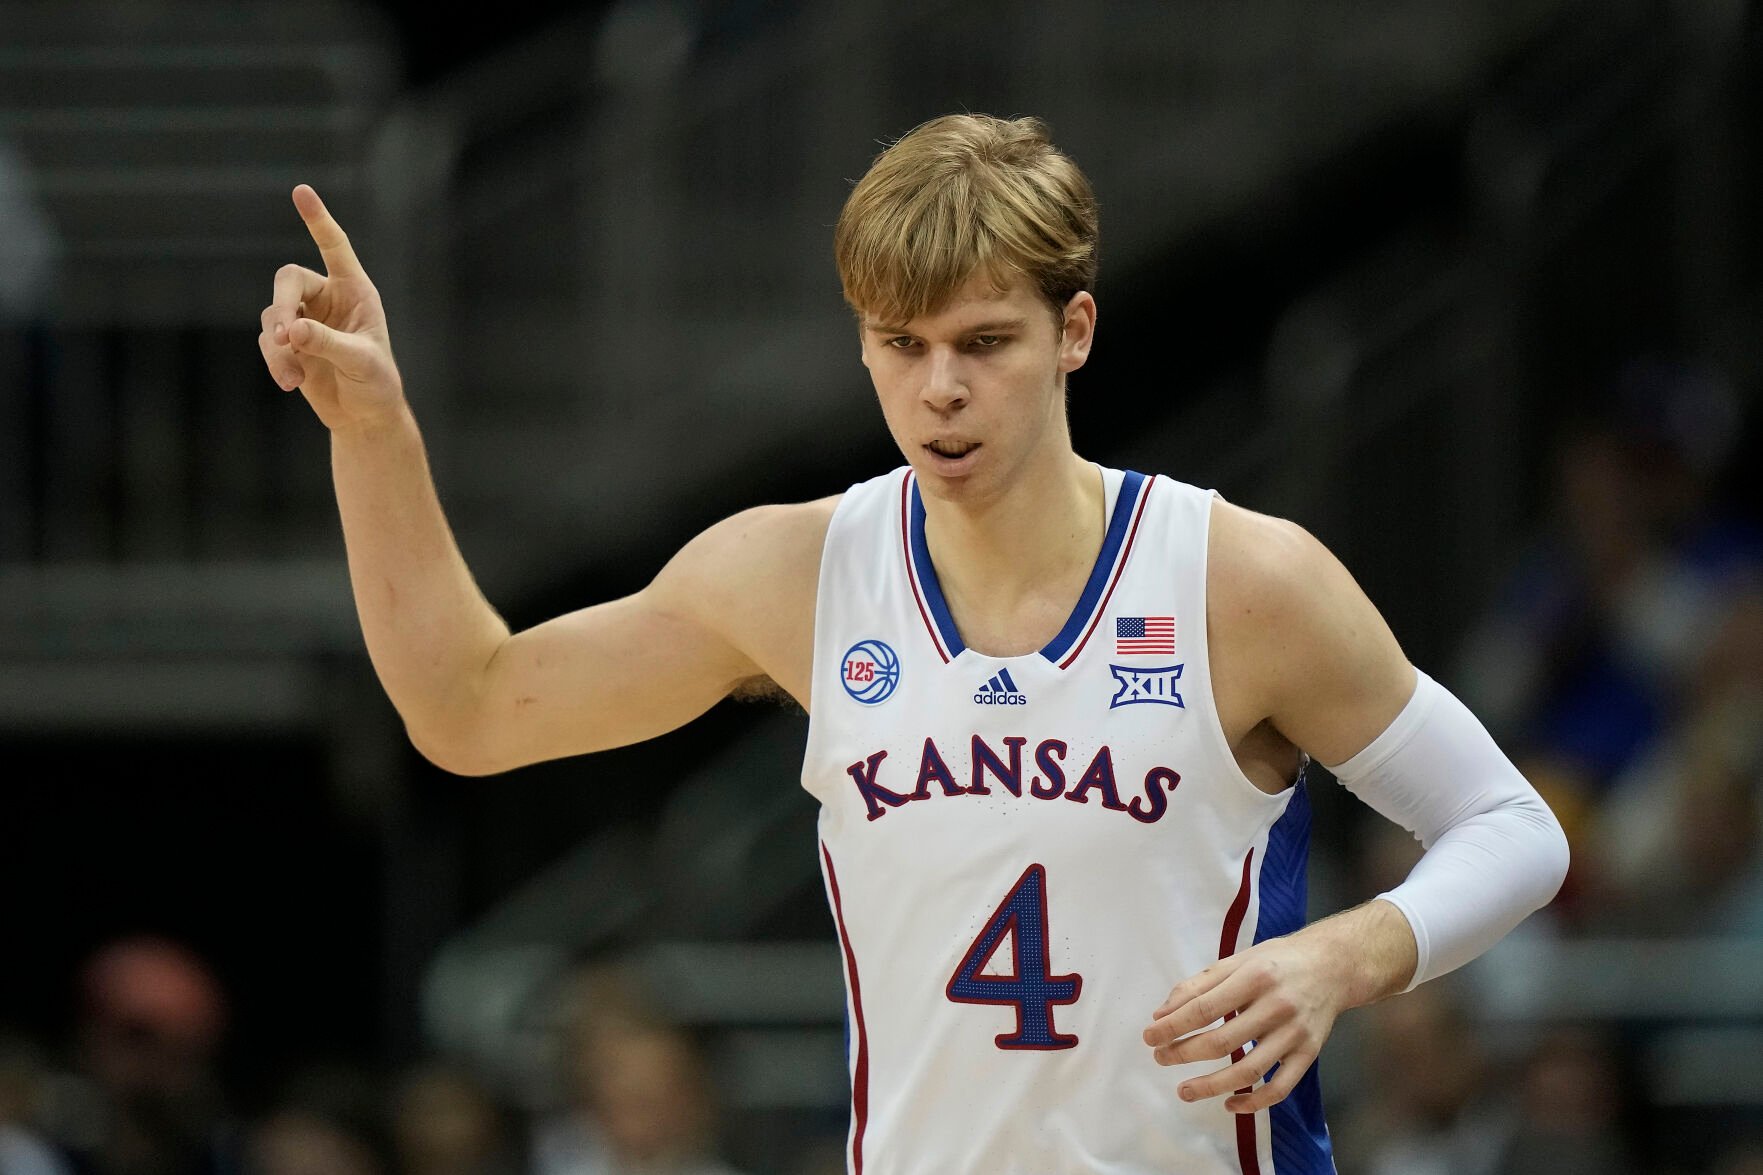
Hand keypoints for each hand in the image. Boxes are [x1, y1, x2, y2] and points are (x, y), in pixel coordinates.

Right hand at [257, 185, 403, 430]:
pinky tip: (291, 384)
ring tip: (293, 376)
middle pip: (289, 280)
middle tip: (283, 335)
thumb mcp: (361, 362)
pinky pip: (268, 342)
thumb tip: (289, 331)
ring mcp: (304, 319)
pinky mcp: (287, 344)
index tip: (301, 191)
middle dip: (282, 304)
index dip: (318, 220)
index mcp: (355, 291)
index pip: (334, 247)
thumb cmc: (375, 383)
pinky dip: (275, 361)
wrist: (364, 416)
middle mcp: (327, 298)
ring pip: (273, 314)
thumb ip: (327, 343)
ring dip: (278, 346)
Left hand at [1141, 931, 1348, 1113]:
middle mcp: (1277, 1007)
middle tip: (1160, 1058)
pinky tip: (1229, 1103)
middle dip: (1184, 1053)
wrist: (1333, 967)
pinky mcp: (1308, 1054)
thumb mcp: (1237, 961)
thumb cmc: (1277, 961)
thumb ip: (1198, 985)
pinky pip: (1280, 1087)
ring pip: (1249, 1071)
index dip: (1173, 1026)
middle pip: (1222, 1042)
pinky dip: (1253, 1102)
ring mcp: (1295, 1034)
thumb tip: (1161, 1015)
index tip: (1149, 1037)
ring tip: (1184, 1090)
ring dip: (1211, 1086)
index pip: (1204, 1009)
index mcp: (1254, 977)